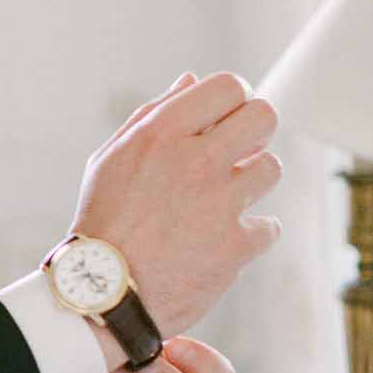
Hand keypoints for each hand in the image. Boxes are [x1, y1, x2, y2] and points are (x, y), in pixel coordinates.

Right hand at [67, 70, 282, 338]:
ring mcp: (218, 202)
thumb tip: (190, 79)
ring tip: (223, 200)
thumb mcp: (111, 158)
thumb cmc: (104, 221)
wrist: (101, 293)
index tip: (229, 118)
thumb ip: (153, 114)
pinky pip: (268, 226)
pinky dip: (249, 234)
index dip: (236, 99)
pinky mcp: (235, 244)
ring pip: (271, 168)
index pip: (228, 86)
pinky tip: (220, 240)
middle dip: (256, 131)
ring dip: (252, 182)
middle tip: (241, 151)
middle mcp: (193, 160)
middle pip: (264, 117)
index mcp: (160, 133)